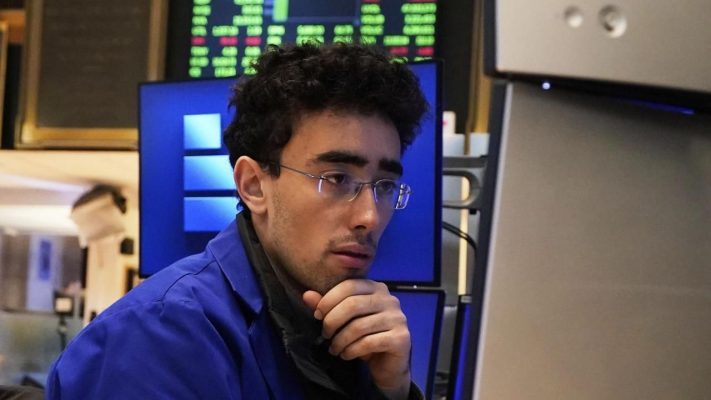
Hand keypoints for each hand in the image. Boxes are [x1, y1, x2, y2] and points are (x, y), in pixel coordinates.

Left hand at [303, 280, 411, 399]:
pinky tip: (346, 355)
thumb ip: (328, 306)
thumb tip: (307, 295)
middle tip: (325, 334)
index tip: (317, 315)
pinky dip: (352, 351)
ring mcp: (398, 318)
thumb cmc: (366, 337)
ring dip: (340, 340)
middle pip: (353, 304)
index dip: (329, 299)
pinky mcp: (401, 338)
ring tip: (334, 349)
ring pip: (359, 326)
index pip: (349, 285)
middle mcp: (390, 300)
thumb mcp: (345, 320)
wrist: (389, 364)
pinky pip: (369, 343)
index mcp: (377, 288)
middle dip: (332, 321)